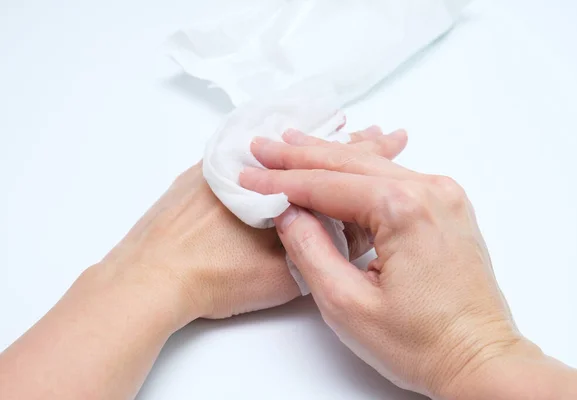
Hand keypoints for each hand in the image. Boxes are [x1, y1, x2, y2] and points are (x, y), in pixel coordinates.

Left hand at [97, 126, 407, 322]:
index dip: (369, 154)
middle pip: (309, 151)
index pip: (334, 165)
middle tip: (376, 131)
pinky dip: (271, 150)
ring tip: (337, 129)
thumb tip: (345, 226)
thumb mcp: (285, 272)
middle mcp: (249, 164)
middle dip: (347, 144)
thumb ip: (321, 246)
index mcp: (275, 186)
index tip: (393, 139)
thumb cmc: (216, 279)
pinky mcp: (200, 173)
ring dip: (309, 145)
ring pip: (278, 148)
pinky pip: (246, 149)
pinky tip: (281, 148)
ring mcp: (222, 165)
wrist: (148, 279)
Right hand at [239, 130, 531, 397]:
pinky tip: (337, 165)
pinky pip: (393, 177)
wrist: (479, 358)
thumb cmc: (422, 343)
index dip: (280, 181)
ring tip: (291, 145)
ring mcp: (443, 195)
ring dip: (327, 158)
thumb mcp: (346, 303)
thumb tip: (287, 214)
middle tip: (262, 148)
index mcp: (404, 209)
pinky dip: (358, 173)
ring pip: (370, 166)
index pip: (325, 185)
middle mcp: (429, 190)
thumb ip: (310, 250)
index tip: (249, 175)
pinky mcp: (447, 206)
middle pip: (347, 163)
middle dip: (299, 156)